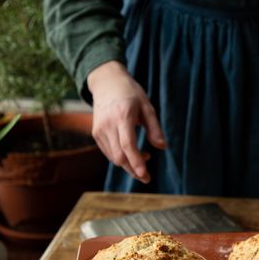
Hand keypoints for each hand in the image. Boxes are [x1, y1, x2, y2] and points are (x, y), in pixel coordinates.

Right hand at [88, 61, 166, 182]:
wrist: (106, 83)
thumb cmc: (130, 93)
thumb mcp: (147, 107)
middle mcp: (108, 125)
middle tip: (147, 176)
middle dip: (133, 170)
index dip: (137, 162)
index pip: (128, 145)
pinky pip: (109, 153)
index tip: (145, 175)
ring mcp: (99, 130)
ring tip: (144, 158)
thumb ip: (154, 128)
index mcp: (123, 116)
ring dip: (128, 165)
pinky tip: (132, 153)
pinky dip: (121, 158)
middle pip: (120, 156)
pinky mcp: (96, 134)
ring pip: (113, 158)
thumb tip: (162, 147)